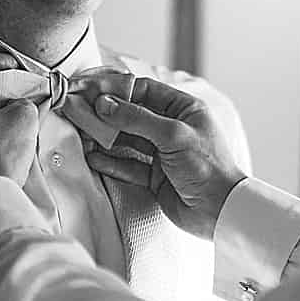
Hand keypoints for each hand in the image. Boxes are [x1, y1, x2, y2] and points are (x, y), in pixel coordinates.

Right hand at [72, 72, 245, 239]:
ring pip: (126, 140)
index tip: (89, 89)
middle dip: (105, 113)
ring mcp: (162, 154)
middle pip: (131, 115)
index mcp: (183, 109)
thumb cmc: (208, 167)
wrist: (221, 211)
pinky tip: (93, 158)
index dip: (115, 89)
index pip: (143, 90)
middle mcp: (171, 128)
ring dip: (104, 138)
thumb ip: (137, 118)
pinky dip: (111, 162)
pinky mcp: (155, 177)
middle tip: (78, 110)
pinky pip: (128, 166)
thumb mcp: (173, 135)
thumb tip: (104, 104)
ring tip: (81, 134)